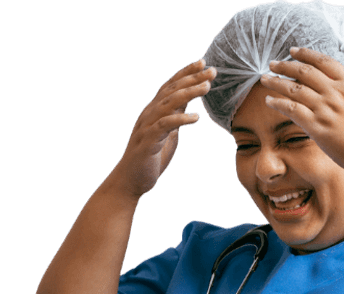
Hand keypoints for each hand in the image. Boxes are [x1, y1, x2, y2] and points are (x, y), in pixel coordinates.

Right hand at [111, 58, 215, 198]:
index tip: (203, 62)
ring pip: (169, 103)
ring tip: (207, 86)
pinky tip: (195, 117)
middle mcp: (149, 114)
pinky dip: (180, 119)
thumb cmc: (150, 158)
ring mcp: (147, 126)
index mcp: (154, 111)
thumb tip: (189, 108)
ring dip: (189, 93)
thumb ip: (175, 119)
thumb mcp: (168, 134)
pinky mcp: (148, 141)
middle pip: (172, 90)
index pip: (171, 86)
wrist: (131, 181)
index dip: (186, 72)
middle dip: (192, 78)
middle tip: (212, 70)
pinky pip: (165, 126)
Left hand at [258, 47, 343, 177]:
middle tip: (272, 63)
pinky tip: (268, 101)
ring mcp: (326, 109)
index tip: (293, 51)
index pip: (324, 62)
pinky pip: (292, 110)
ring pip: (295, 89)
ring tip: (264, 79)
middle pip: (305, 72)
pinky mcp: (317, 127)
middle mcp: (336, 93)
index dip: (306, 54)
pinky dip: (278, 103)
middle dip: (285, 66)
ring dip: (276, 82)